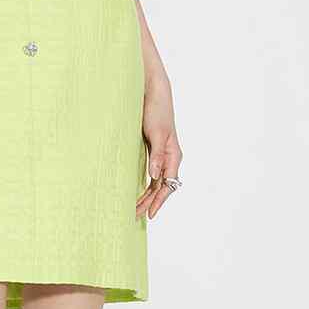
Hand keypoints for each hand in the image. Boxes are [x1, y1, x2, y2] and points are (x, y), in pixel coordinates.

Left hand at [136, 73, 182, 219]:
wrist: (153, 91)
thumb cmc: (156, 110)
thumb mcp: (156, 133)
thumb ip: (156, 155)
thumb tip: (154, 176)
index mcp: (173, 155)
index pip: (167, 185)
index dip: (158, 201)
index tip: (149, 215)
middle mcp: (169, 157)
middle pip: (162, 186)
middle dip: (150, 202)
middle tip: (135, 216)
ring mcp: (161, 153)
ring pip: (156, 181)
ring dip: (147, 195)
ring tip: (135, 208)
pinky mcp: (153, 149)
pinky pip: (151, 172)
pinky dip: (145, 183)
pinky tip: (137, 190)